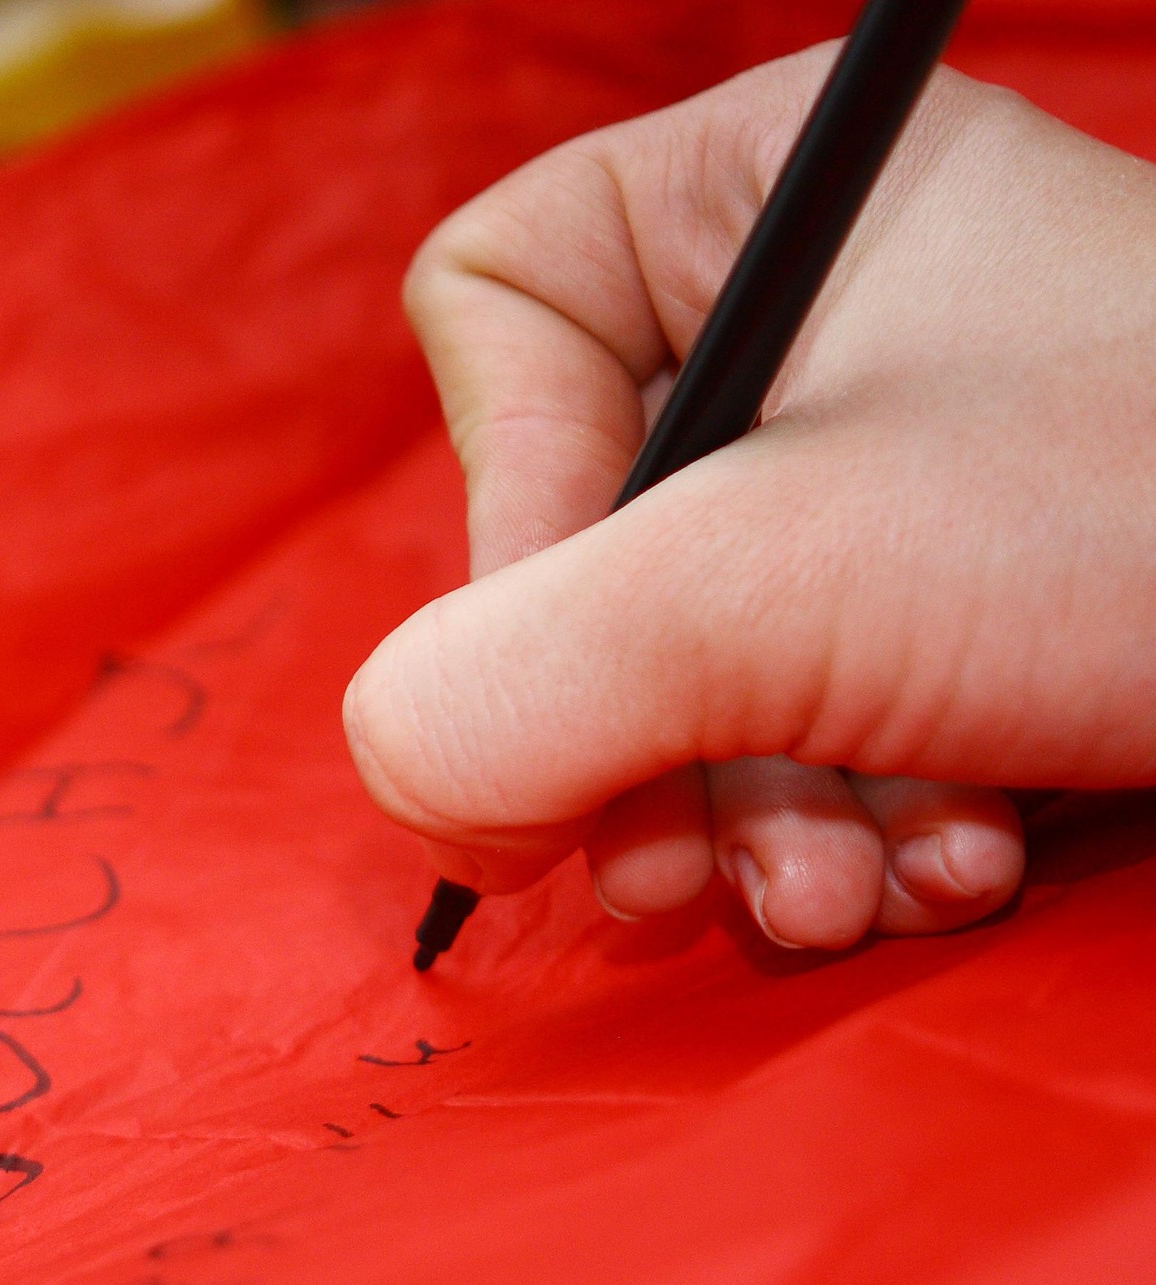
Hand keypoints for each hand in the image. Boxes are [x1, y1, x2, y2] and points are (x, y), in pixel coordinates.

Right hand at [344, 47, 1155, 947]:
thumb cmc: (1147, 523)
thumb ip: (496, 685)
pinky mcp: (967, 602)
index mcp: (763, 190)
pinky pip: (805, 717)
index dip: (512, 508)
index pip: (491, 314)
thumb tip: (413, 780)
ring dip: (749, 814)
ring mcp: (896, 464)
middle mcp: (824, 310)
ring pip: (685, 658)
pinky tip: (958, 865)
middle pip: (577, 532)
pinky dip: (855, 822)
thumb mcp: (769, 589)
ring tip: (865, 884)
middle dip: (643, 736)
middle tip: (695, 864)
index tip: (621, 639)